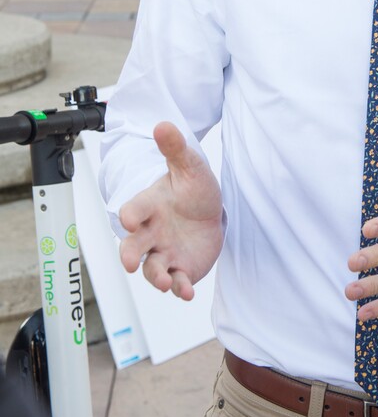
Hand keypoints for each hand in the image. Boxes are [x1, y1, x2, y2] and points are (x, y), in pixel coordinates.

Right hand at [118, 122, 223, 299]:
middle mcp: (151, 232)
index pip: (134, 209)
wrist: (210, 212)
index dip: (130, 214)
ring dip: (157, 277)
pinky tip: (187, 291)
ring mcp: (164, 252)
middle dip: (129, 254)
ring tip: (166, 282)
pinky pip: (177, 281)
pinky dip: (180, 288)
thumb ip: (175, 149)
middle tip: (129, 262)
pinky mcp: (180, 268)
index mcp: (150, 205)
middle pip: (133, 246)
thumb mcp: (189, 166)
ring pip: (153, 269)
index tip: (128, 218)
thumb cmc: (192, 188)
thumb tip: (163, 124)